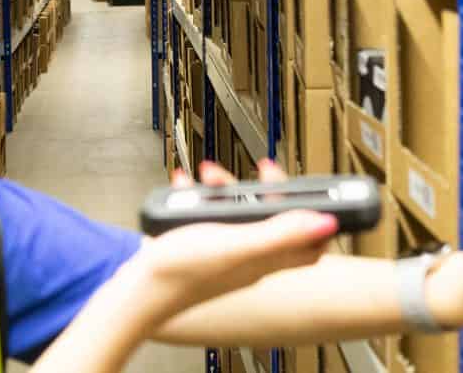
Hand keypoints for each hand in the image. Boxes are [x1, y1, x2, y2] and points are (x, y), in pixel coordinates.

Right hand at [126, 158, 324, 319]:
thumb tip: (326, 223)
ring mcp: (225, 253)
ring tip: (208, 176)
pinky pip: (210, 216)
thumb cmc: (182, 271)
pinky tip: (185, 188)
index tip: (310, 189)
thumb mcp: (237, 243)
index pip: (309, 243)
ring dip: (229, 189)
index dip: (315, 214)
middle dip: (266, 190)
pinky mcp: (201, 248)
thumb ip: (281, 232)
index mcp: (265, 259)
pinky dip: (201, 198)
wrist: (137, 290)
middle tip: (260, 171)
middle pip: (274, 221)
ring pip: (240, 214)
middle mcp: (249, 259)